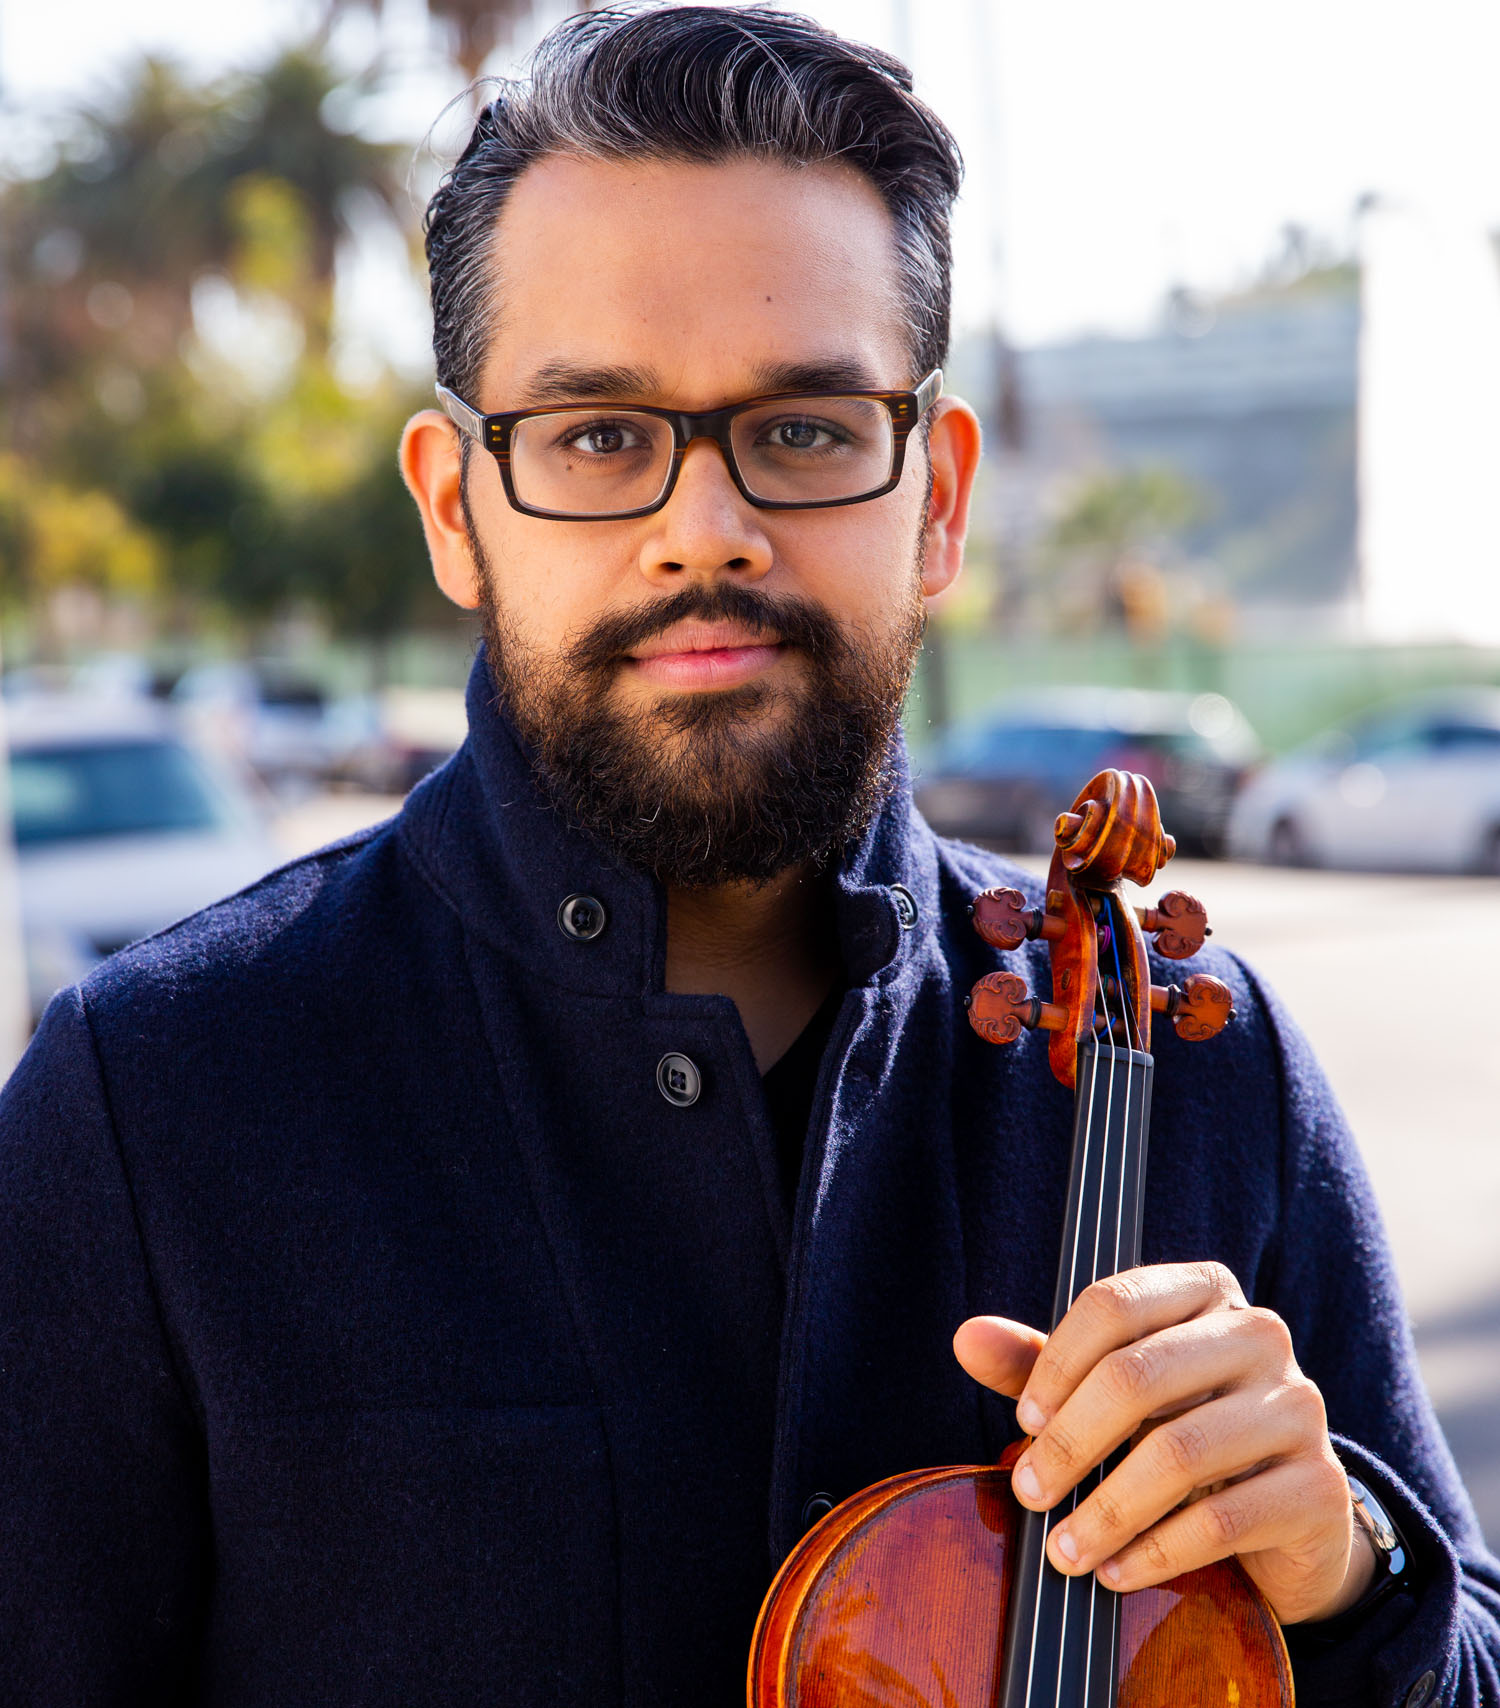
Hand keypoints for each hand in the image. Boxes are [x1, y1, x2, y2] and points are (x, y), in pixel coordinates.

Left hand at [952, 1261, 1374, 1625]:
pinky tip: (1116, 1571)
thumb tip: (965, 1336)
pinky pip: (1221, 1519)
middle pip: (1138, 1375)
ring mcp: (1297, 1408)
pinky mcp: (1317, 1488)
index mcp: (1204, 1291)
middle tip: (1028, 1492)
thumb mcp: (1107, 1390)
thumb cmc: (1178, 1429)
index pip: (1114, 1302)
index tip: (1022, 1418)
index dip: (1056, 1362)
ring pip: (1178, 1452)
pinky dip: (1155, 1551)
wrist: (1285, 1515)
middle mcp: (1258, 1334)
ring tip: (1063, 1549)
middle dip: (1069, 1442)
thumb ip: (1038, 1362)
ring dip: (1106, 1508)